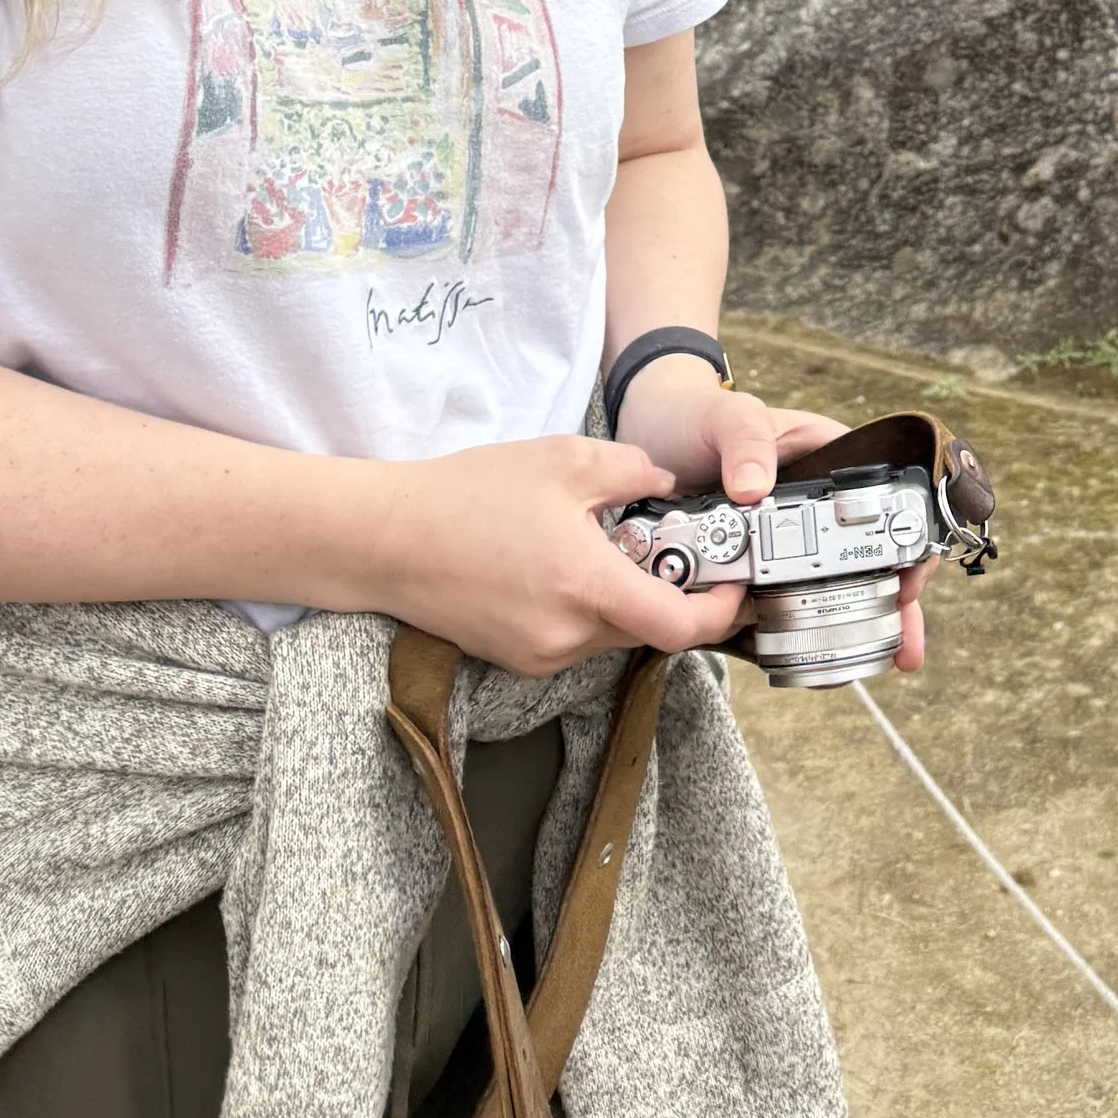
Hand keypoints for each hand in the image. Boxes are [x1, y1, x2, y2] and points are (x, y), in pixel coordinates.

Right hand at [365, 436, 744, 678]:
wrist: (384, 539)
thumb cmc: (467, 495)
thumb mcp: (564, 459)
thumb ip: (632, 470)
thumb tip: (666, 484)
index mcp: (586, 586)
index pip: (680, 628)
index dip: (720, 611)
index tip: (734, 584)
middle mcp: (566, 635)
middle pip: (648, 629)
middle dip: (668, 591)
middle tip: (667, 546)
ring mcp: (538, 654)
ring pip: (611, 634)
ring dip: (623, 598)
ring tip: (601, 546)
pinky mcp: (516, 658)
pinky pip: (575, 639)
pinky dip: (586, 608)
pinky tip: (561, 564)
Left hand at [610, 368, 938, 670]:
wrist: (648, 438)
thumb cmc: (696, 414)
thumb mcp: (727, 416)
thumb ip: (745, 441)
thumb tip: (755, 487)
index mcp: (830, 460)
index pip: (888, 502)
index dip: (906, 543)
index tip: (908, 578)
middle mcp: (817, 505)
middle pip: (871, 557)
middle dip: (895, 604)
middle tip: (905, 647)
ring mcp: (787, 541)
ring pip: (832, 588)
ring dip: (857, 625)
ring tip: (876, 659)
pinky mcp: (752, 568)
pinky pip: (781, 602)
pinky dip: (798, 631)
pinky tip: (812, 659)